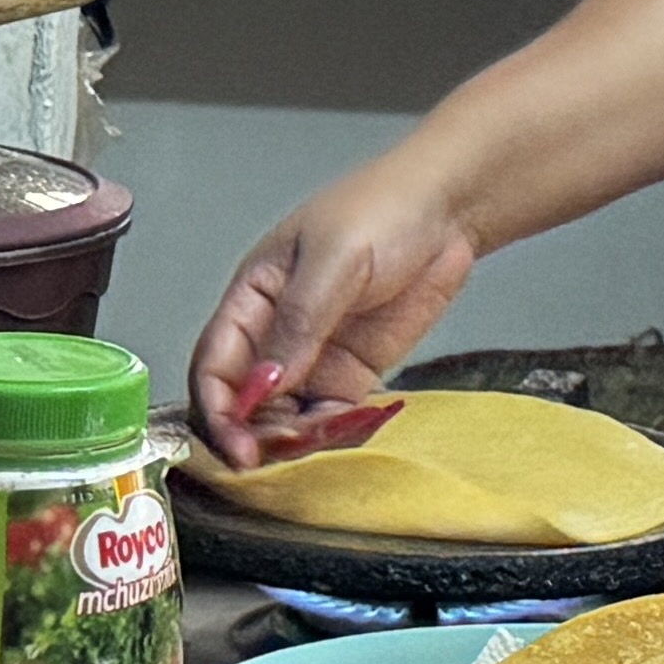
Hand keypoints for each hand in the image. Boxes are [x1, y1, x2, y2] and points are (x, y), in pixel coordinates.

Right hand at [187, 165, 485, 463]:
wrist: (449, 209)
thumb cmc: (383, 209)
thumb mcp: (334, 260)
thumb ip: (299, 323)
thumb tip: (264, 381)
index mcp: (253, 297)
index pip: (214, 365)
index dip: (217, 410)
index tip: (235, 444)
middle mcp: (275, 333)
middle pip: (243, 403)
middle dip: (253, 435)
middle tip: (277, 455)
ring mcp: (314, 357)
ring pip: (283, 419)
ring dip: (294, 441)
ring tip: (318, 439)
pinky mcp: (352, 374)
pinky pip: (330, 419)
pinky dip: (333, 435)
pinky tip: (345, 432)